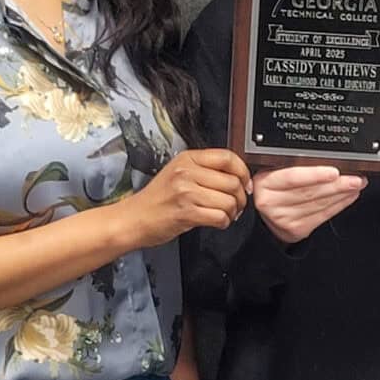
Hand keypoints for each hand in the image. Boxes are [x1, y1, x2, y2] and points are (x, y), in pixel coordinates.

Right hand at [131, 149, 250, 247]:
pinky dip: (223, 222)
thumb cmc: (157, 199)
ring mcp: (186, 192)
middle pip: (232, 181)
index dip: (243, 171)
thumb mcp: (178, 173)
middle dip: (240, 197)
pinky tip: (217, 222)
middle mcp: (187, 172)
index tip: (245, 183)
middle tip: (236, 205)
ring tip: (225, 214)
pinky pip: (219, 217)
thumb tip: (236, 176)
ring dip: (232, 212)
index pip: (227, 157)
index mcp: (187, 159)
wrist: (134, 218)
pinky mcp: (186, 212)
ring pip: (228, 200)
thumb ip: (204, 170)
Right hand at [253, 166, 366, 242]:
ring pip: (319, 204)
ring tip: (356, 184)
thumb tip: (327, 157)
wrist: (264, 215)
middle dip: (337, 184)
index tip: (334, 171)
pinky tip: (348, 196)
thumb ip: (292, 165)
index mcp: (264, 182)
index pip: (292, 177)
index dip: (314, 175)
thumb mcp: (275, 171)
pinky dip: (339, 205)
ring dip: (342, 194)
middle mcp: (271, 202)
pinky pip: (322, 216)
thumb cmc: (274, 187)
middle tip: (356, 178)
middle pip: (310, 192)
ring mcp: (283, 218)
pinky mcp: (295, 229)